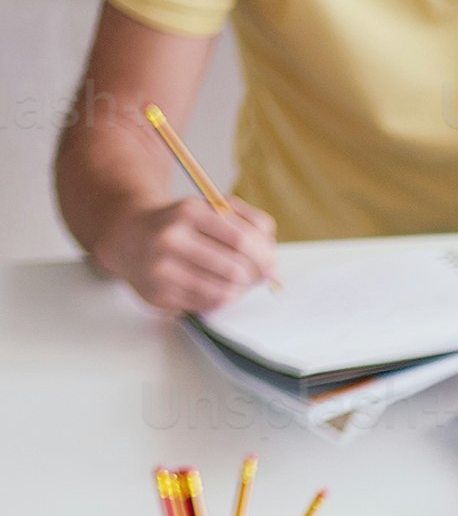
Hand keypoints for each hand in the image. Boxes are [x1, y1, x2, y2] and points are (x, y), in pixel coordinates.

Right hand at [100, 190, 275, 312]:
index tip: (271, 265)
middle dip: (254, 278)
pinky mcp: (159, 294)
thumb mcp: (208, 210)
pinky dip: (218, 301)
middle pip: (235, 269)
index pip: (242, 240)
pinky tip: (214, 289)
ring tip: (237, 284)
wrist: (128, 236)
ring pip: (223, 293)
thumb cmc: (179, 225)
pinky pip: (205, 306)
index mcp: (190, 211)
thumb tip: (272, 261)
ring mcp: (163, 268)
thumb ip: (246, 224)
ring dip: (238, 292)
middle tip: (256, 278)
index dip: (264, 257)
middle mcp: (173, 238)